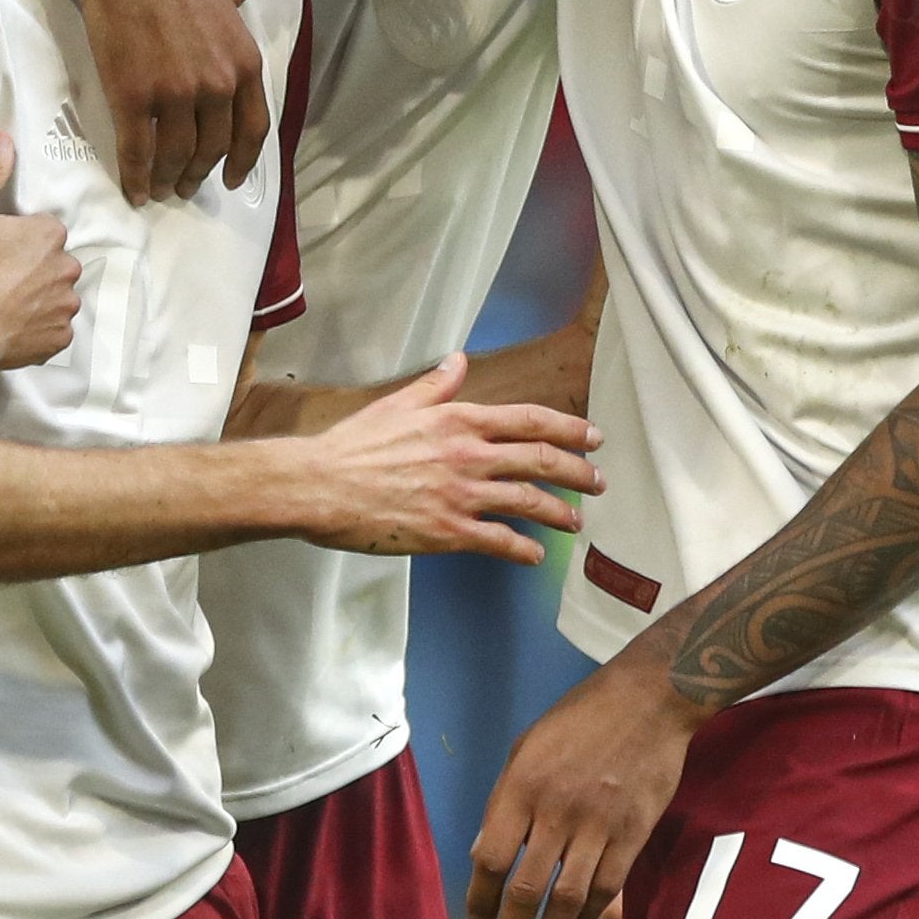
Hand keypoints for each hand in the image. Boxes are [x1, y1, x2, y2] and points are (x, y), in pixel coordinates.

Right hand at [0, 148, 80, 370]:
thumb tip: (4, 138)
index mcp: (51, 234)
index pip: (43, 231)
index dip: (18, 240)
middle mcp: (67, 269)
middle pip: (52, 263)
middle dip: (32, 269)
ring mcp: (65, 306)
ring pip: (54, 295)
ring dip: (36, 298)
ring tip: (2, 302)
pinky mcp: (59, 337)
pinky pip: (52, 328)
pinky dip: (36, 327)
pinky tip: (11, 323)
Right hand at [74, 0, 269, 200]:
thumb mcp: (227, 21)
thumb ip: (230, 62)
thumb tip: (222, 100)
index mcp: (244, 67)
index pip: (252, 131)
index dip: (242, 163)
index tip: (231, 180)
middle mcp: (217, 86)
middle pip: (212, 149)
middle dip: (198, 175)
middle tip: (186, 186)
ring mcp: (176, 94)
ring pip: (177, 157)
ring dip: (168, 180)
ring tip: (161, 189)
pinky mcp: (135, 97)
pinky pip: (138, 153)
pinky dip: (136, 178)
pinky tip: (134, 190)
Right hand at [292, 353, 597, 558]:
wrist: (320, 486)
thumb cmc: (353, 446)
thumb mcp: (396, 405)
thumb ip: (435, 386)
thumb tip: (458, 362)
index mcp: (458, 420)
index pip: (529, 421)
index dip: (569, 429)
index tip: (593, 437)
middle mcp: (468, 455)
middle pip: (541, 460)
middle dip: (578, 472)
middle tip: (598, 483)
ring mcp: (461, 495)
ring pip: (529, 502)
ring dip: (559, 512)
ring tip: (575, 522)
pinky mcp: (448, 532)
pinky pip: (499, 541)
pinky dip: (523, 549)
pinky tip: (536, 555)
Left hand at [464, 650, 700, 918]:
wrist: (649, 700)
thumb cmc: (580, 719)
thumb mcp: (526, 748)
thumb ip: (503, 803)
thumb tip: (485, 858)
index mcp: (522, 787)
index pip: (493, 859)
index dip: (482, 899)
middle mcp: (557, 810)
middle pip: (528, 890)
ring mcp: (599, 824)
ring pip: (568, 899)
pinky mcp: (634, 833)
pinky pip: (607, 886)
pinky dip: (587, 913)